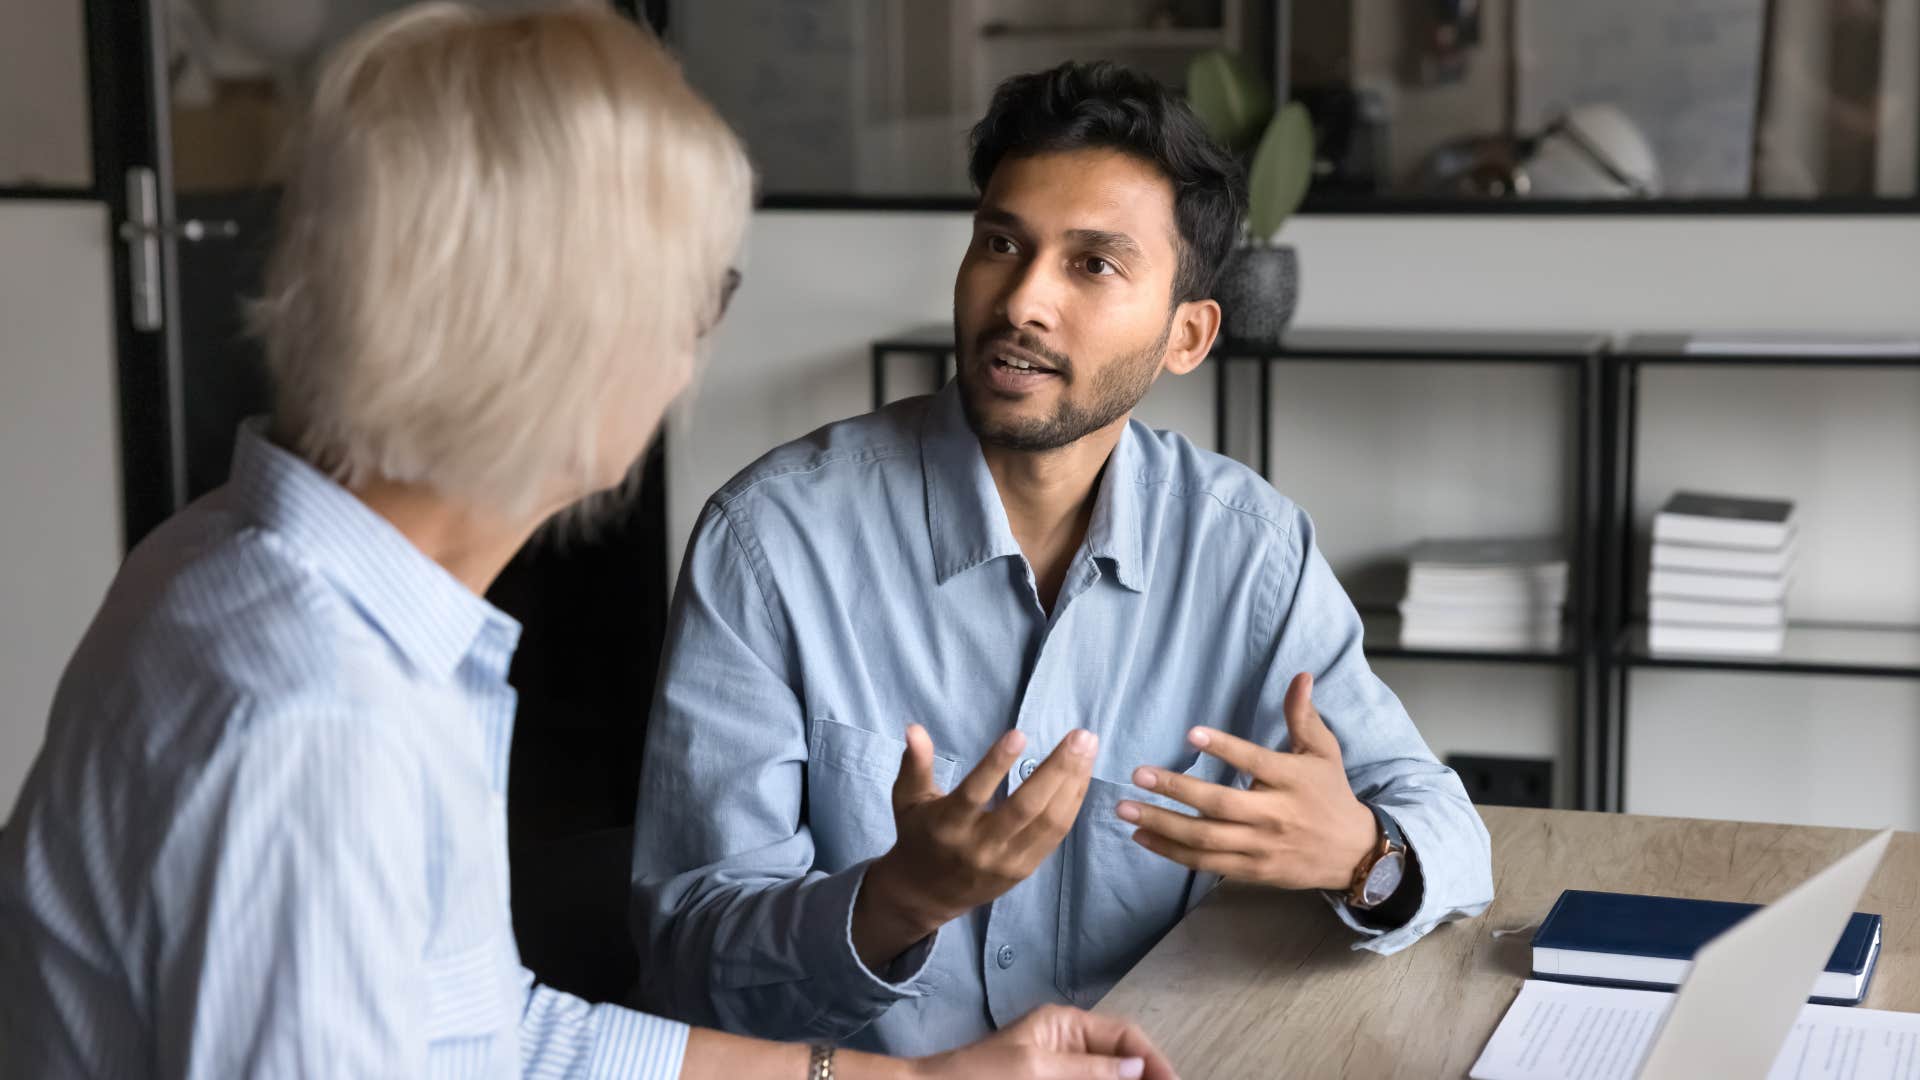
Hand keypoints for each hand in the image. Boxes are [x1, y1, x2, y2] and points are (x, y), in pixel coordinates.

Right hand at [854, 725, 1096, 969]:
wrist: (927, 894)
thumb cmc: (918, 835)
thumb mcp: (907, 799)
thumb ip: (915, 763)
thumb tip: (914, 728)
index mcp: (948, 825)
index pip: (974, 793)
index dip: (996, 764)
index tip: (1019, 733)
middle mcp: (979, 847)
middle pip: (1025, 808)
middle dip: (1057, 770)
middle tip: (1080, 736)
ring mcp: (1006, 861)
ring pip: (1048, 821)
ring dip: (1073, 782)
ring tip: (1087, 747)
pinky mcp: (1024, 869)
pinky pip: (1055, 834)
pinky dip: (1071, 802)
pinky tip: (1081, 774)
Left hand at [911, 1004, 1178, 1079]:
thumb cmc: (978, 1076)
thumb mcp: (1036, 1069)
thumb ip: (1089, 1070)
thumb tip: (1137, 1068)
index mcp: (1065, 1027)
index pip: (1125, 1036)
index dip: (1154, 1061)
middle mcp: (1067, 1047)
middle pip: (1120, 1063)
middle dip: (1142, 1078)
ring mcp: (1057, 1071)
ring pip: (1106, 1079)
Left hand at [1117, 673, 1376, 891]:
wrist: (1353, 853)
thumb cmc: (1330, 793)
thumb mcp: (1322, 751)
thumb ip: (1302, 716)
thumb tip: (1300, 676)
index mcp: (1292, 780)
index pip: (1254, 761)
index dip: (1224, 748)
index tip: (1190, 734)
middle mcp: (1274, 814)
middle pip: (1219, 804)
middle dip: (1175, 790)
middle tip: (1138, 774)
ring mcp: (1261, 846)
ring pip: (1205, 838)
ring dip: (1162, 824)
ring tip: (1126, 810)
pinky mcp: (1252, 870)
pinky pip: (1206, 863)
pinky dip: (1172, 852)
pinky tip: (1143, 838)